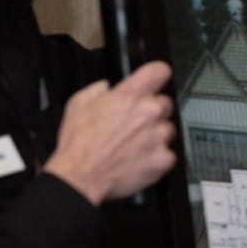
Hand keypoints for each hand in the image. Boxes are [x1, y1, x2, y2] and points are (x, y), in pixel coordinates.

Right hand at [43, 61, 176, 204]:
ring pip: (168, 129)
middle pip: (165, 103)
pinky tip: (138, 159)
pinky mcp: (164, 158)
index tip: (155, 80)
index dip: (156, 75)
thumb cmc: (79, 145)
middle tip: (133, 125)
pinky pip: (168, 154)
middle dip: (151, 112)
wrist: (80, 177)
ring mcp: (159, 136)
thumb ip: (98, 90)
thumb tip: (106, 88)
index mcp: (131, 95)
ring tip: (132, 145)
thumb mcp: (78, 104)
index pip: (159, 70)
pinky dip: (156, 157)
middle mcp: (150, 112)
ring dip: (155, 135)